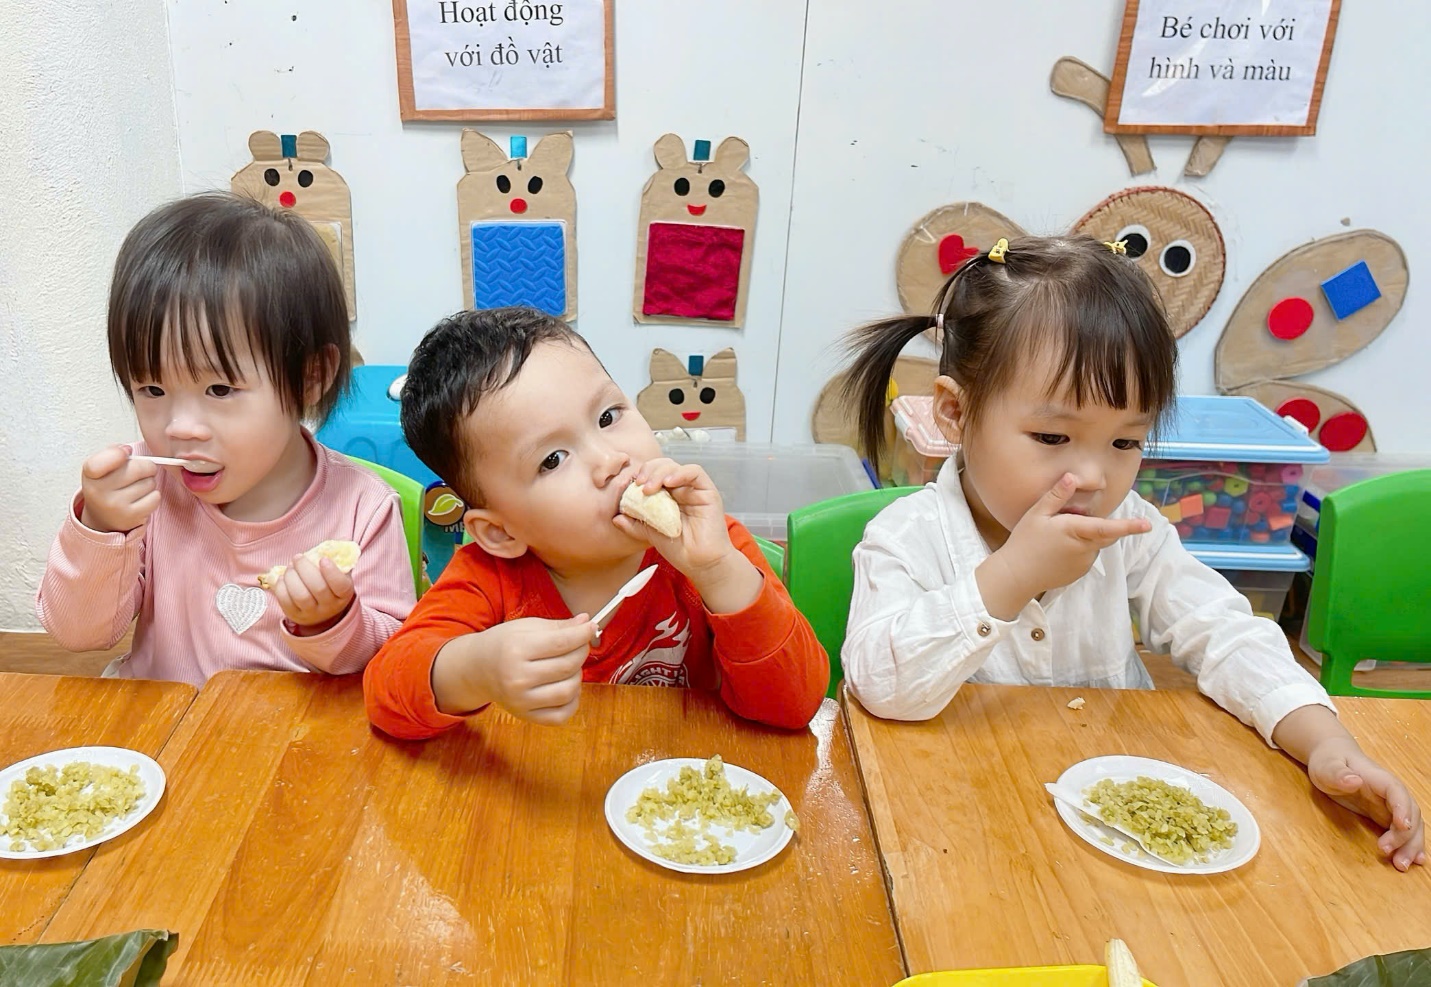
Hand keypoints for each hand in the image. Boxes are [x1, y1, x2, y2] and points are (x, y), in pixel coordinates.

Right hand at [78, 446, 159, 533]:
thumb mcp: (101, 468)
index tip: (125, 454)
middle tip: (141, 471)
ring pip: (149, 483)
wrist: (103, 517)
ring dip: (149, 482)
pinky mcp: (131, 516)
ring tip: (137, 488)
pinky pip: (155, 497)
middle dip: (146, 467)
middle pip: (138, 468)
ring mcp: (115, 505)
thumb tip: (126, 450)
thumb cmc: (107, 487)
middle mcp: (99, 491)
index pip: (100, 461)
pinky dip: (153, 496)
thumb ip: (112, 453)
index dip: (117, 454)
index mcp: (90, 474)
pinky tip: (142, 498)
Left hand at [273, 555, 356, 634]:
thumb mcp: (339, 574)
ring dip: (292, 577)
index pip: (340, 585)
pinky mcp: (295, 615)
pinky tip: (283, 578)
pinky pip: (286, 601)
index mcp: (344, 594)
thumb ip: (338, 560)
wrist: (321, 610)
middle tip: (298, 557)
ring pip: (300, 596)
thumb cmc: (330, 585)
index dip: (331, 572)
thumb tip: (335, 543)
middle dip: (304, 568)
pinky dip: (281, 586)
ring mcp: (312, 613)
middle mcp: (329, 606)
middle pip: (318, 588)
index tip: (322, 559)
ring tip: (290, 567)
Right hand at [473, 615, 592, 724]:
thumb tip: (587, 623)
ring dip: (577, 676)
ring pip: (569, 691)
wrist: (477, 669)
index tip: (592, 627)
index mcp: (516, 650)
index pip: (562, 642)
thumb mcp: (526, 627)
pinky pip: (563, 714)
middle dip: (581, 652)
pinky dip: (572, 700)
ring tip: (569, 666)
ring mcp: (521, 701)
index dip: (583, 634)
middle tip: (579, 645)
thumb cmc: (504, 644)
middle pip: (568, 666)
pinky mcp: (526, 716)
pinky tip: (565, 686)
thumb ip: (559, 626)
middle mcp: (517, 678)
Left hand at [613, 459, 760, 612]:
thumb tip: (616, 518)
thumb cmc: (680, 550)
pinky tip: (668, 482)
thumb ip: (634, 524)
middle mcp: (681, 490)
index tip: (630, 487)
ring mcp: (694, 490)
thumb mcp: (651, 534)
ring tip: (649, 487)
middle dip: (649, 471)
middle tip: (639, 485)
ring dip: (660, 472)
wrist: (701, 564)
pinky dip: (680, 473)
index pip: (653, 475)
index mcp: (667, 497)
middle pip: (663, 466)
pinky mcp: (708, 491)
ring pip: (676, 467)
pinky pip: (695, 472)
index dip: (641, 475)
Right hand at [979, 473, 1150, 617]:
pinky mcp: (1080, 573)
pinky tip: (1056, 551)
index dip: (1129, 526)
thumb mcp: (1036, 515)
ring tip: (1055, 540)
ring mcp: (1084, 564)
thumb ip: (1056, 496)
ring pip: (1095, 545)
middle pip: (1105, 534)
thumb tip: (1072, 477)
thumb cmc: (1024, 542)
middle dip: (1098, 525)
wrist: (1016, 576)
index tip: (1147, 525)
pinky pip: (1087, 556)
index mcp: (1075, 531)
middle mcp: (1085, 550)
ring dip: (1085, 538)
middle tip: (1069, 523)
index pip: (1108, 528)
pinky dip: (1078, 550)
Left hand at [1308, 736, 1425, 870]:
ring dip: (1411, 845)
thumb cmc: (1328, 760)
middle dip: (1407, 837)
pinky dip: (1410, 844)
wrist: (1333, 757)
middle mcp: (1390, 792)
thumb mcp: (1326, 766)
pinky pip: (1403, 830)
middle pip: (1410, 812)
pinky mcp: (1385, 814)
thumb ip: (1338, 774)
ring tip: (1402, 865)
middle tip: (1395, 858)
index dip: (1403, 808)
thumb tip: (1354, 780)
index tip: (1403, 825)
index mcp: (1377, 777)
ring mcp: (1389, 804)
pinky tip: (1415, 860)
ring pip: (1411, 825)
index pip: (1396, 791)